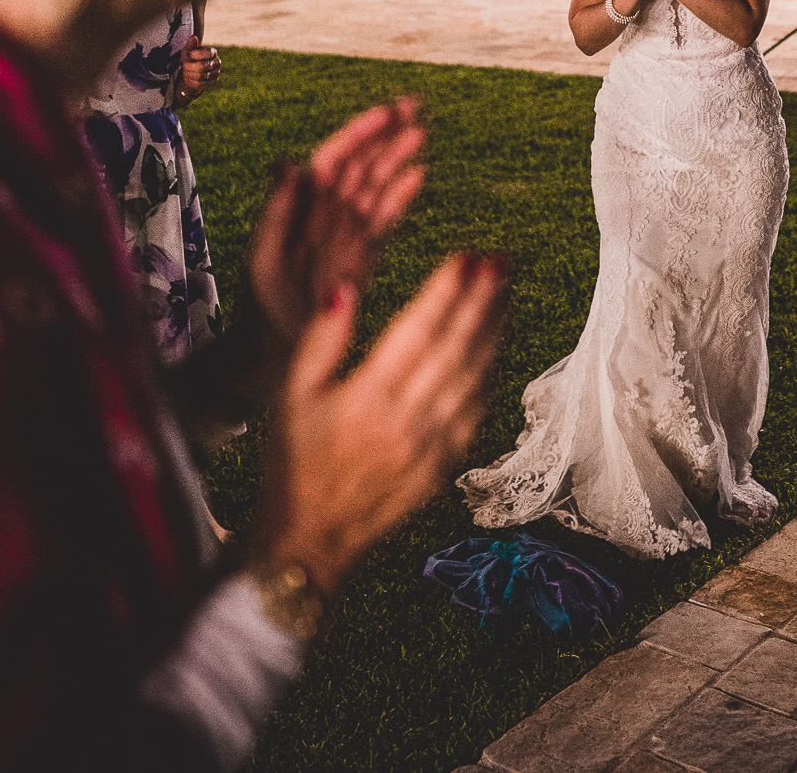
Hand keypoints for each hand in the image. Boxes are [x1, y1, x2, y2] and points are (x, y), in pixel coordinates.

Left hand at [175, 42, 221, 105]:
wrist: (191, 71)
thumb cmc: (190, 58)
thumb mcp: (188, 50)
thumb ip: (190, 44)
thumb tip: (193, 37)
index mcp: (213, 52)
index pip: (208, 53)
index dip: (196, 55)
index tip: (189, 54)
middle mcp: (217, 62)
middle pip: (203, 66)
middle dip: (189, 67)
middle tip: (183, 66)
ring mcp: (216, 73)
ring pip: (201, 76)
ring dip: (189, 75)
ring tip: (184, 72)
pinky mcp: (213, 83)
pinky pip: (201, 85)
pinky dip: (191, 82)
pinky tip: (187, 78)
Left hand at [249, 97, 427, 342]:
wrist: (272, 357)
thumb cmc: (261, 311)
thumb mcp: (264, 261)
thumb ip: (277, 212)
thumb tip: (286, 162)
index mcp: (301, 209)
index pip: (334, 159)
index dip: (360, 133)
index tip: (387, 112)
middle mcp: (324, 216)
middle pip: (359, 164)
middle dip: (384, 134)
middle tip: (415, 107)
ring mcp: (344, 235)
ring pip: (374, 186)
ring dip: (396, 158)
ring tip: (421, 134)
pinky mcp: (360, 257)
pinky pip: (383, 219)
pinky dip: (400, 197)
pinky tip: (418, 177)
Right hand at [255, 252, 508, 595]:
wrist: (310, 540)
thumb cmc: (293, 463)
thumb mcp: (290, 396)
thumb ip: (321, 339)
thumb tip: (347, 288)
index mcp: (367, 398)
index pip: (418, 331)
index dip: (447, 291)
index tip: (468, 257)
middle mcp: (407, 421)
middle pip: (457, 348)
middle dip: (483, 300)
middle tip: (501, 261)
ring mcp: (431, 446)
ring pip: (475, 377)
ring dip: (494, 331)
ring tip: (506, 292)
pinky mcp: (444, 465)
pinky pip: (477, 412)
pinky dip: (491, 375)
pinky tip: (497, 348)